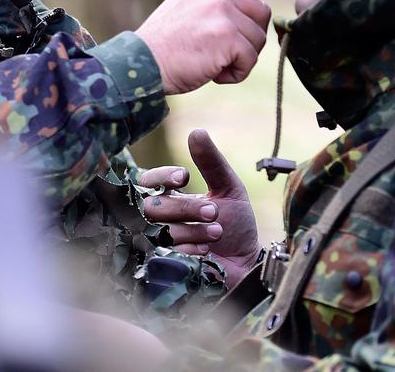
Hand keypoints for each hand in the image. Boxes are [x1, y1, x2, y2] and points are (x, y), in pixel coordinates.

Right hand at [136, 0, 291, 94]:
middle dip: (248, 37)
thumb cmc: (164, 44)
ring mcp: (222, 10)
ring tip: (209, 60)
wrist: (141, 64)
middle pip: (261, 11)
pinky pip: (250, 59)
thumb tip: (261, 16)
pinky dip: (236, 73)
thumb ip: (220, 2)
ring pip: (258, 38)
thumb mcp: (189, 7)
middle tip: (217, 50)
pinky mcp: (227, 35)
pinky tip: (212, 72)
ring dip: (240, 57)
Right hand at [140, 129, 259, 288]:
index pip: (147, 180)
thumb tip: (196, 131)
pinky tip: (206, 251)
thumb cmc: (236, 225)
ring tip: (217, 233)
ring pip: (159, 229)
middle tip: (214, 212)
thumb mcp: (229, 189)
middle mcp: (157, 217)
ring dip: (192, 229)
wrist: (247, 264)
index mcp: (168, 195)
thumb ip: (211, 163)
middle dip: (185, 207)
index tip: (184, 178)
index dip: (161, 177)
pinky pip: (165, 252)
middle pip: (151, 206)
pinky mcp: (163, 263)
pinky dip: (189, 248)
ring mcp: (157, 241)